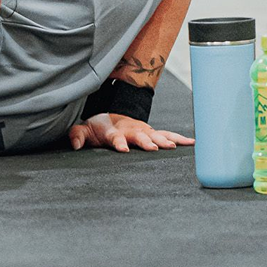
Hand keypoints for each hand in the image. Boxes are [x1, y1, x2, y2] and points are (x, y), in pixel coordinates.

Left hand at [68, 113, 194, 152]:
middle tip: (154, 148)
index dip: (118, 142)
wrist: (111, 117)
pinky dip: (179, 138)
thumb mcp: (85, 130)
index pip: (115, 137)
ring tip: (173, 147)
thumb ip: (78, 135)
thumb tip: (75, 145)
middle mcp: (130, 130)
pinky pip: (167, 134)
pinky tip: (191, 143)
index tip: (124, 149)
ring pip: (154, 135)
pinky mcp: (152, 133)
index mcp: (112, 131)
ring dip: (163, 140)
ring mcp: (143, 131)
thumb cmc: (98, 128)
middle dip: (146, 141)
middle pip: (138, 136)